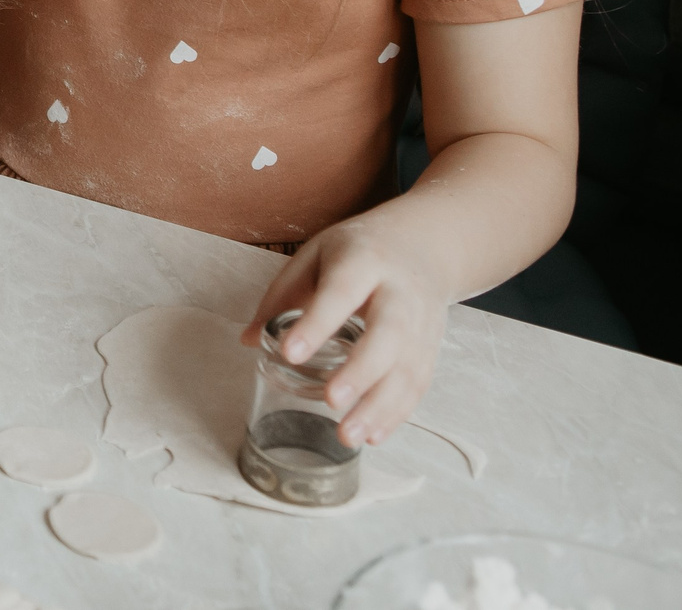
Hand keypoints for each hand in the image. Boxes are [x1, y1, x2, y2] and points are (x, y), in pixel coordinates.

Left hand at [243, 215, 448, 446]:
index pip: (340, 293)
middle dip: (360, 371)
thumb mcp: (315, 256)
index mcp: (364, 261)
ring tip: (347, 436)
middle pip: (388, 334)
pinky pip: (418, 385)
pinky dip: (397, 413)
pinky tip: (372, 435)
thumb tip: (250, 340)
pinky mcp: (431, 348)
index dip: (317, 323)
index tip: (290, 354)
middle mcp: (399, 293)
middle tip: (330, 401)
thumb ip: (282, 296)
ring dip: (379, 407)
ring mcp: (422, 323)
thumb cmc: (358, 252)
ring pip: (407, 368)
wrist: (423, 245)